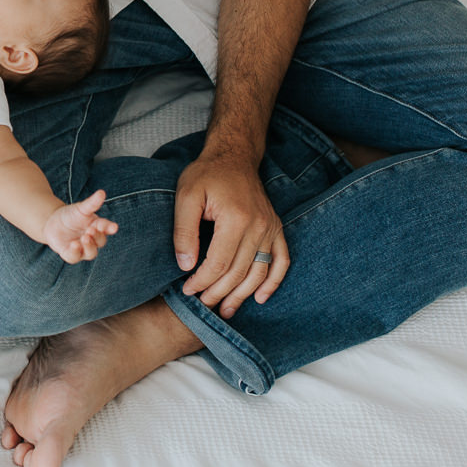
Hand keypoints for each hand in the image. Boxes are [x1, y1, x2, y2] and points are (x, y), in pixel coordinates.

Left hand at [42, 189, 117, 263]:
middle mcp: (92, 240)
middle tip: (91, 230)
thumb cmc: (71, 215)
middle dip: (97, 236)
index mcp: (97, 227)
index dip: (110, 228)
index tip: (114, 227)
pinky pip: (75, 257)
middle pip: (100, 242)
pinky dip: (75, 252)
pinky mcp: (70, 254)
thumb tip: (102, 192)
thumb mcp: (81, 208)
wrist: (52, 222)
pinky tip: (74, 244)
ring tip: (85, 237)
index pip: (107, 228)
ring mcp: (82, 248)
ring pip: (90, 253)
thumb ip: (91, 203)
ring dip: (89, 246)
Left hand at [174, 149, 289, 317]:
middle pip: (240, 272)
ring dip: (243, 295)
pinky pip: (281, 261)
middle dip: (219, 293)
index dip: (202, 282)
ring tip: (226, 310)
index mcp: (236, 219)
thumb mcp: (186, 197)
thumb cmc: (207, 175)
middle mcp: (259, 226)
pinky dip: (274, 282)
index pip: (219, 263)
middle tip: (201, 304)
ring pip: (260, 272)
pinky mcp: (276, 228)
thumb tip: (186, 266)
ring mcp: (271, 228)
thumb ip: (184, 232)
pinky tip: (261, 298)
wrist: (234, 157)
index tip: (187, 290)